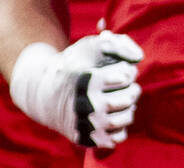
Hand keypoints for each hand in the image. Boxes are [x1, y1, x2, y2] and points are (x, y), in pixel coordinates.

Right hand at [9, 31, 143, 148]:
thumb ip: (116, 44)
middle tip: (127, 86)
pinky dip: (120, 127)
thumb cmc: (73, 67)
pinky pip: (118, 137)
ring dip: (129, 108)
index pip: (125, 76)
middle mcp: (86, 105)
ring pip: (126, 118)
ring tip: (123, 100)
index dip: (127, 70)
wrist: (45, 96)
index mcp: (86, 80)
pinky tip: (113, 116)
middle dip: (132, 89)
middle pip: (128, 97)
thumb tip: (138, 57)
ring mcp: (87, 124)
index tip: (120, 70)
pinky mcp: (88, 139)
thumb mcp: (89, 48)